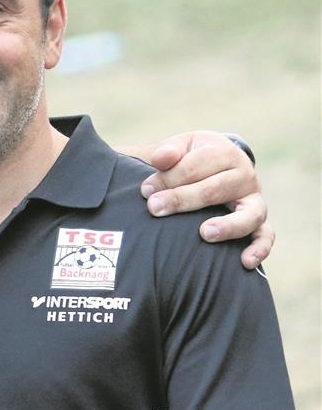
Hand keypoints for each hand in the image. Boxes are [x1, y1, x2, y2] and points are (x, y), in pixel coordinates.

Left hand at [139, 131, 271, 268]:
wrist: (214, 164)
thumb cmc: (189, 158)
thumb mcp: (179, 147)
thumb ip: (168, 151)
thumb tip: (160, 159)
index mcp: (223, 152)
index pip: (195, 166)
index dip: (168, 178)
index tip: (145, 190)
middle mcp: (244, 175)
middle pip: (215, 189)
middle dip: (183, 199)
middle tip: (154, 208)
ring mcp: (254, 199)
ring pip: (249, 214)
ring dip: (228, 225)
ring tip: (205, 233)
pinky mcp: (258, 221)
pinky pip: (266, 236)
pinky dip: (259, 249)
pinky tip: (245, 262)